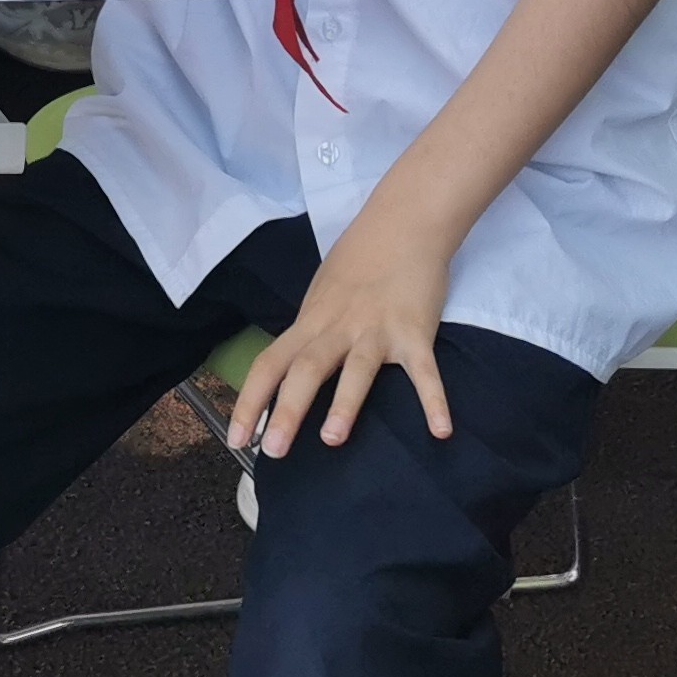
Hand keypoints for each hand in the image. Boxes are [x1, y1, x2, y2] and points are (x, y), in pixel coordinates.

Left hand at [229, 207, 453, 455]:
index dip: (250, 402)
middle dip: (288, 411)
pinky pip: (424, 372)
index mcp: (310, 323)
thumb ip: (308, 335)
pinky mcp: (415, 332)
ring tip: (332, 440)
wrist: (402, 224)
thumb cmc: (358, 263)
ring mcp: (377, 330)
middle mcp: (338, 328)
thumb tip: (287, 375)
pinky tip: (440, 431)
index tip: (236, 439)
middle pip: (306, 369)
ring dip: (344, 404)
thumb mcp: (320, 297)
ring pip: (356, 369)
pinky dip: (434, 401)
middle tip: (273, 452)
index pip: (270, 364)